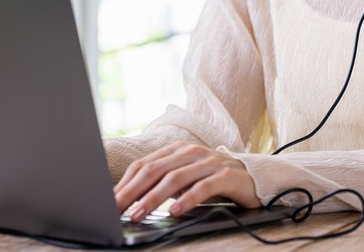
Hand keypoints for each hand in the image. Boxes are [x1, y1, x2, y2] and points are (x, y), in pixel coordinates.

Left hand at [114, 141, 260, 220]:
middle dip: (132, 191)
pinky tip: (174, 211)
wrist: (253, 176)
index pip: (144, 165)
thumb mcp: (185, 178)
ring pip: (175, 179)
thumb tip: (131, 201)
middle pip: (155, 170)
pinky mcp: (226, 176)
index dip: (125, 183)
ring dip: (154, 198)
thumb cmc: (212, 179)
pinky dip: (187, 200)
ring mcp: (209, 162)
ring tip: (139, 213)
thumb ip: (163, 183)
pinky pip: (203, 188)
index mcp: (176, 150)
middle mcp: (190, 152)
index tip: (110, 201)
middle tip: (117, 209)